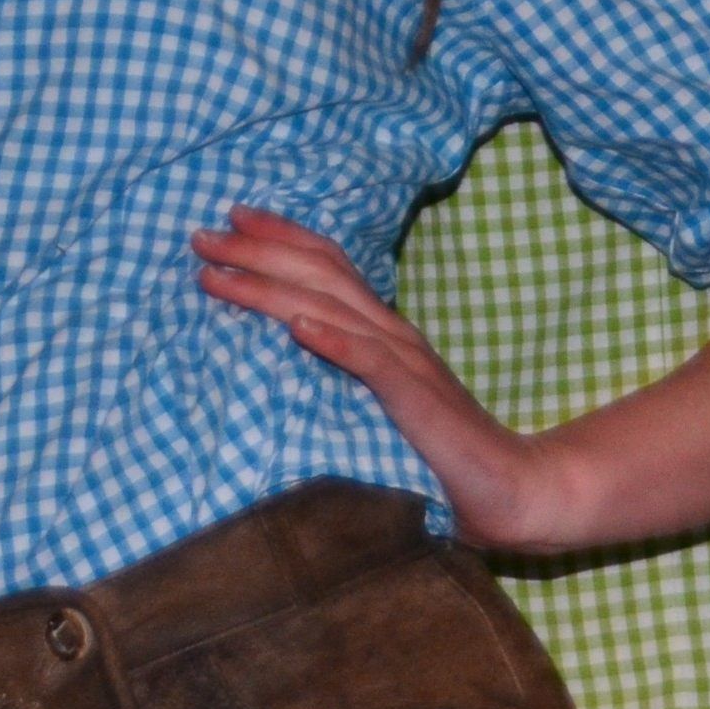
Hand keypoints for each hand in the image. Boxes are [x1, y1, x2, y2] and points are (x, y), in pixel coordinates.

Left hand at [192, 206, 564, 547]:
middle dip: (256, 250)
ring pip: (331, 308)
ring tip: (221, 275)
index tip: (230, 219)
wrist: (510, 489)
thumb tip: (280, 358)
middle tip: (199, 236)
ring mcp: (407, 363)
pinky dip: (333, 340)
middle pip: (319, 274)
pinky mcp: (417, 401)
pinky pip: (371, 364)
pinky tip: (296, 325)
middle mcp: (393, 333)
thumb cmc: (437, 455)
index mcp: (383, 331)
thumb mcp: (377, 404)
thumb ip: (339, 376)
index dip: (281, 237)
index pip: (329, 265)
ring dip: (271, 287)